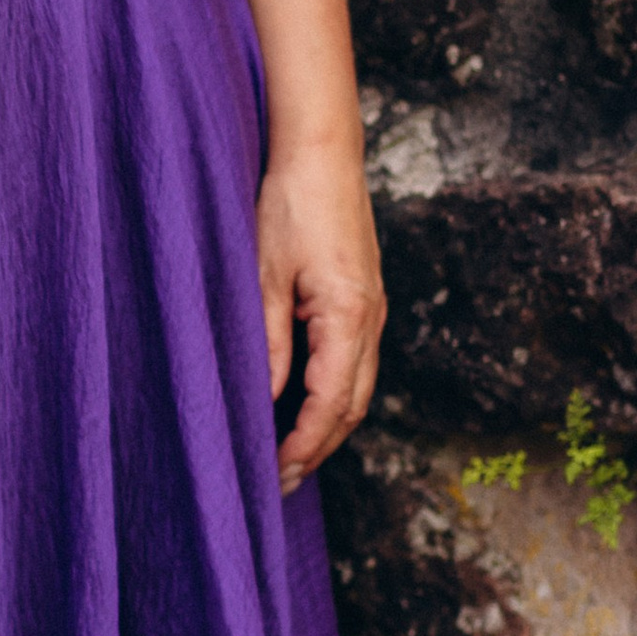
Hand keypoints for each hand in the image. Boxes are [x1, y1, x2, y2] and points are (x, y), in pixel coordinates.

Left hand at [259, 141, 384, 490]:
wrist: (322, 153)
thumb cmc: (289, 206)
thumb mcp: (263, 277)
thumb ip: (266, 343)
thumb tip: (263, 401)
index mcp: (349, 317)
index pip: (332, 404)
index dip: (304, 444)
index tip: (276, 472)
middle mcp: (372, 319)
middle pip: (353, 406)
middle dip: (318, 447)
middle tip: (280, 481)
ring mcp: (374, 309)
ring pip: (358, 387)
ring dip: (328, 425)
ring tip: (289, 453)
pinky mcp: (364, 298)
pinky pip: (355, 363)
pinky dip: (333, 394)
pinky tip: (303, 402)